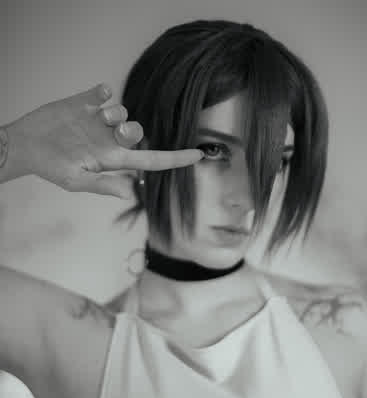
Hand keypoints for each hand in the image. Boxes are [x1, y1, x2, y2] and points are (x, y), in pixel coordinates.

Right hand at [4, 84, 202, 198]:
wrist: (25, 145)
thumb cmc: (50, 167)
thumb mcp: (76, 181)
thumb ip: (103, 185)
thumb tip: (131, 194)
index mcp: (112, 159)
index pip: (151, 160)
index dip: (175, 159)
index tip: (198, 155)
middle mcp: (109, 139)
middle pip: (137, 132)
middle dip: (132, 131)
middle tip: (116, 131)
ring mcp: (98, 120)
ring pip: (123, 111)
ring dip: (116, 113)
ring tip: (98, 117)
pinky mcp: (85, 102)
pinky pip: (105, 91)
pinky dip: (104, 91)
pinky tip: (95, 97)